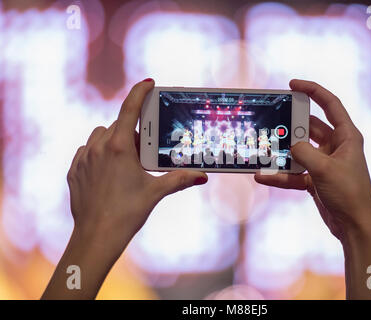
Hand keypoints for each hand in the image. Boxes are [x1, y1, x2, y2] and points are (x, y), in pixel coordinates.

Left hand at [67, 79, 207, 251]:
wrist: (97, 236)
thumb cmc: (128, 213)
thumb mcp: (156, 192)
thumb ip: (180, 179)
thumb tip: (202, 176)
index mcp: (119, 148)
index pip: (130, 109)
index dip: (140, 92)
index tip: (148, 83)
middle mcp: (98, 148)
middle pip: (117, 126)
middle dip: (131, 132)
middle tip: (142, 151)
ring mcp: (83, 159)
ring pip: (99, 136)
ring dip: (112, 140)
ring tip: (125, 160)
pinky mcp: (75, 171)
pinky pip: (86, 152)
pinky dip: (98, 154)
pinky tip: (107, 171)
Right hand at [255, 80, 370, 298]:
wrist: (353, 227)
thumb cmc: (348, 194)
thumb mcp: (324, 169)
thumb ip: (304, 152)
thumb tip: (290, 144)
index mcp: (347, 136)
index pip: (330, 104)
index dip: (313, 90)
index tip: (293, 84)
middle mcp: (336, 146)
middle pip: (309, 127)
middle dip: (291, 126)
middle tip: (271, 120)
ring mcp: (324, 163)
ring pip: (298, 151)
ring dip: (282, 152)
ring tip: (263, 149)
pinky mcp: (315, 179)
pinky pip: (294, 172)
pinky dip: (280, 175)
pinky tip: (262, 176)